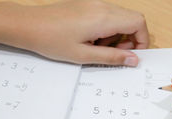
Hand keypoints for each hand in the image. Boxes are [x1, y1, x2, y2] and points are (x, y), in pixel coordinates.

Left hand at [16, 0, 148, 65]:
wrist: (29, 25)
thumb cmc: (52, 41)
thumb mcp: (84, 55)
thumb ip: (112, 57)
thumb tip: (134, 60)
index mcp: (104, 18)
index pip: (138, 23)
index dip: (142, 40)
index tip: (133, 54)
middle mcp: (102, 6)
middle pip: (132, 18)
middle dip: (130, 39)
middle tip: (113, 53)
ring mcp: (94, 3)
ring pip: (121, 17)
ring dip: (117, 34)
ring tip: (98, 46)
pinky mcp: (87, 4)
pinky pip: (108, 14)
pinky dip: (107, 28)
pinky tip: (91, 38)